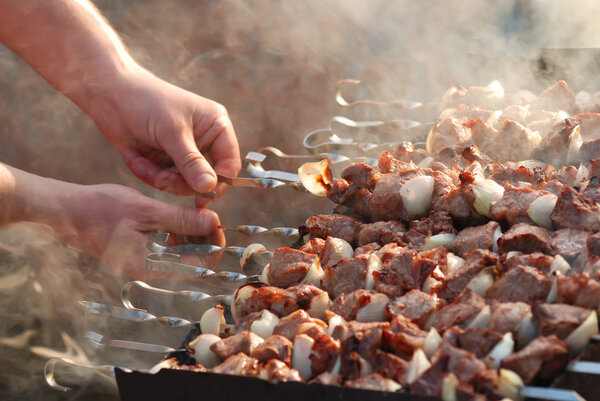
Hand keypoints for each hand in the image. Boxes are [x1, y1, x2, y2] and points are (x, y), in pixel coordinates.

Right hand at [52, 183, 224, 278]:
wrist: (63, 211)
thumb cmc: (99, 209)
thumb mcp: (145, 210)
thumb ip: (181, 219)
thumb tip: (213, 222)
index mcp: (152, 265)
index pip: (201, 265)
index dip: (214, 243)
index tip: (214, 219)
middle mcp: (149, 270)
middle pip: (193, 261)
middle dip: (204, 237)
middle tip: (202, 211)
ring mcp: (143, 263)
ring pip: (181, 254)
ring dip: (191, 233)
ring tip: (186, 210)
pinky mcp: (137, 253)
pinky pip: (166, 248)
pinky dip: (176, 232)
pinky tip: (172, 215)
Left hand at [87, 66, 240, 200]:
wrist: (110, 94)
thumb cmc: (146, 102)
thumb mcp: (171, 132)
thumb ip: (191, 162)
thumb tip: (210, 187)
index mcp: (216, 126)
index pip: (229, 164)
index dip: (219, 183)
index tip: (201, 198)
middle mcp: (204, 141)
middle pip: (205, 179)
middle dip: (180, 182)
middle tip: (160, 179)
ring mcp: (184, 152)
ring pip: (183, 184)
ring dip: (160, 179)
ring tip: (141, 163)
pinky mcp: (164, 160)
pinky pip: (163, 180)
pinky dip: (147, 173)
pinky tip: (133, 157)